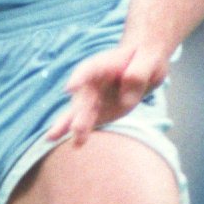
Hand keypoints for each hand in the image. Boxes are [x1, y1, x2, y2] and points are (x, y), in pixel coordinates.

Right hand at [49, 40, 169, 146]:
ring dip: (73, 126)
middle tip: (76, 127)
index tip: (71, 88)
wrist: (142, 65)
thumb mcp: (148, 60)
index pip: (88, 70)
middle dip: (79, 112)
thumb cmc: (144, 59)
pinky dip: (80, 133)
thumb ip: (137, 74)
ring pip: (79, 113)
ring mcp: (92, 98)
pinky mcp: (97, 112)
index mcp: (102, 64)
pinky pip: (86, 123)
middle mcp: (91, 82)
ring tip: (55, 138)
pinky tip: (76, 145)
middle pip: (83, 97)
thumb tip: (125, 99)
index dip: (79, 79)